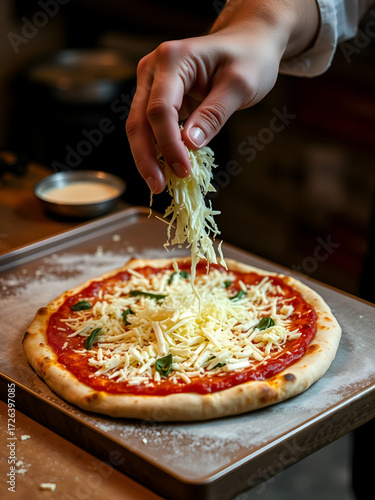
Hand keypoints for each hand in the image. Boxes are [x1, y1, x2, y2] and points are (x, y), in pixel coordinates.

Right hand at [126, 0, 318, 193]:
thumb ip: (214, 114)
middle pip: (139, 120)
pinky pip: (150, 127)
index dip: (168, 144)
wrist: (248, 42)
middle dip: (146, 157)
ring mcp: (152, 83)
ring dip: (147, 157)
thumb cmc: (249, 58)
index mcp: (172, 59)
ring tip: (159, 183)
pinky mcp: (158, 97)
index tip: (182, 170)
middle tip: (158, 186)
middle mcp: (154, 69)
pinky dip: (156, 149)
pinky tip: (165, 168)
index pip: (160, 109)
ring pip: (139, 126)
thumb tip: (190, 144)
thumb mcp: (240, 85)